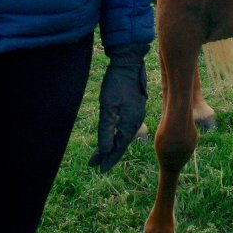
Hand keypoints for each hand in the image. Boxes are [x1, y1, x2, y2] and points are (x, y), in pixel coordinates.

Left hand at [89, 42, 148, 172]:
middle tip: (95, 164)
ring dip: (112, 145)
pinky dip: (116, 135)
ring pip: (123, 136)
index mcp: (130, 123)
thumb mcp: (107, 106)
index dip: (109, 159)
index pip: (118, 147)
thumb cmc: (117, 83)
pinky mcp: (134, 109)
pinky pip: (125, 127)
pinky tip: (111, 137)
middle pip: (121, 143)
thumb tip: (105, 149)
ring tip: (100, 154)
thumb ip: (106, 128)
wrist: (128, 63)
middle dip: (108, 154)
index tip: (99, 169)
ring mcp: (137, 115)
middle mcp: (136, 121)